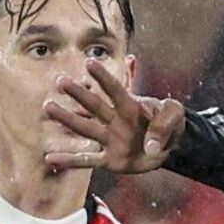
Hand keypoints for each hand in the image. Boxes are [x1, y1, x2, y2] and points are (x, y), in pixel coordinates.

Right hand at [43, 59, 186, 173]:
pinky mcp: (110, 160)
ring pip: (85, 129)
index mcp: (132, 106)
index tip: (89, 63)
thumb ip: (164, 126)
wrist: (170, 145)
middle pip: (94, 106)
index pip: (116, 90)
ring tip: (48, 108)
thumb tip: (150, 147)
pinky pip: (88, 160)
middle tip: (60, 81)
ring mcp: (111, 140)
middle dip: (78, 95)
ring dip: (67, 119)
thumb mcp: (175, 116)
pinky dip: (71, 160)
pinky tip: (51, 158)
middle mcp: (116, 121)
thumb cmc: (172, 123)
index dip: (104, 78)